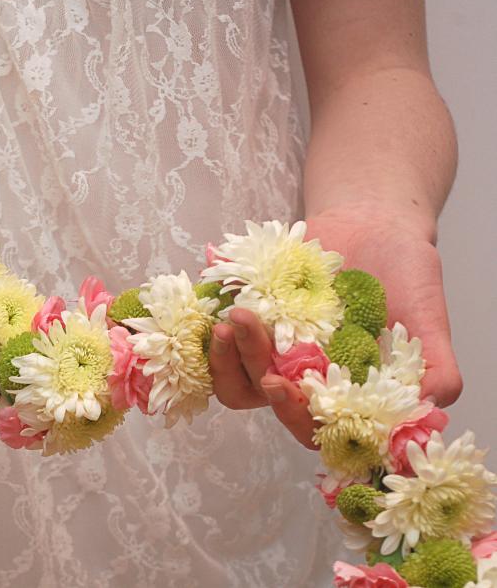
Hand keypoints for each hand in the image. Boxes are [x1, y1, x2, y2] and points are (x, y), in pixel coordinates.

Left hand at [208, 205, 461, 447]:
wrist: (373, 220)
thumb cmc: (405, 271)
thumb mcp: (427, 315)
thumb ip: (435, 367)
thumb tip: (429, 408)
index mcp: (340, 388)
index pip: (309, 425)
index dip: (290, 414)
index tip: (278, 385)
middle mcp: (300, 373)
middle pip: (259, 396)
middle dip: (245, 368)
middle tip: (244, 329)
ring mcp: (269, 344)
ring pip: (231, 370)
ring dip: (223, 350)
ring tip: (233, 313)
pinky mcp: (248, 314)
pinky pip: (216, 330)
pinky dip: (209, 318)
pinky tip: (219, 296)